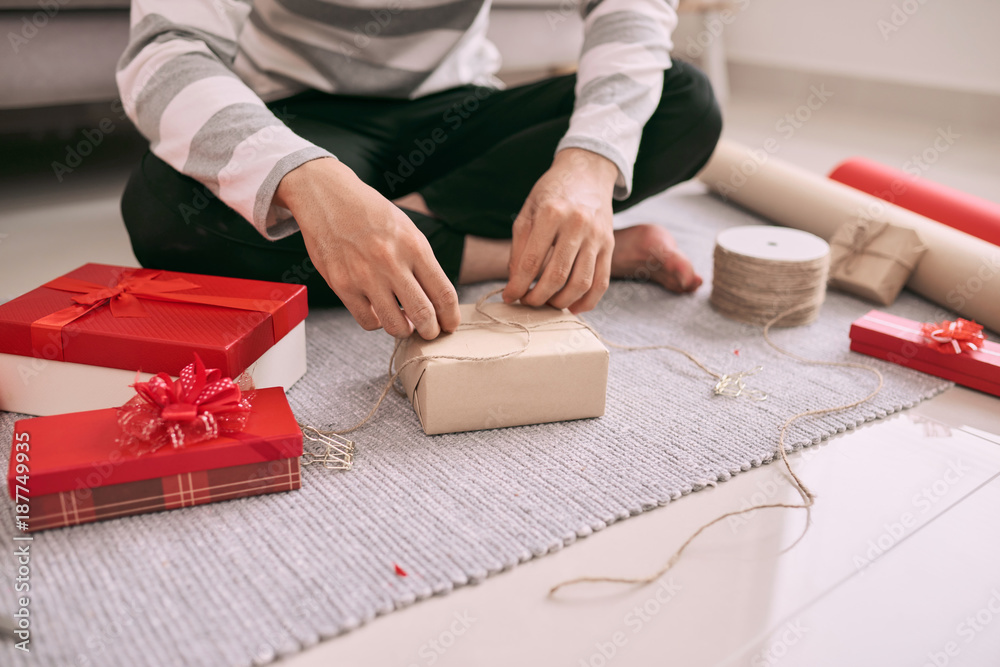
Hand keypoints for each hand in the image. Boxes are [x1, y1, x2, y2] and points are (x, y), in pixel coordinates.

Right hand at [275, 158, 459, 338]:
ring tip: (404, 324)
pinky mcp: (342, 285)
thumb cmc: (371, 214)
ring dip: (404, 330)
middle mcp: (391, 262)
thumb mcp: (407, 230)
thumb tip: (437, 301)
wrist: (328, 198)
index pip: (443, 293)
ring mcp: (365, 276)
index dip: (451, 317)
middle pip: (423, 315)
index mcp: (414, 246)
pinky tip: (379, 312)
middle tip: (430, 332)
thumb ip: (422, 263)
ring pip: (395, 325)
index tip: (450, 325)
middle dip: (431, 331)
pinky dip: (378, 323)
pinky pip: (368, 321)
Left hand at [502, 148, 616, 312]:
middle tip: (527, 302)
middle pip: (556, 276)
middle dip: (537, 297)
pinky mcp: (609, 245)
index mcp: (551, 213)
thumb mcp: (528, 211)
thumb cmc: (553, 193)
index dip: (517, 285)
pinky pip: (602, 282)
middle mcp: (577, 224)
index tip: (509, 296)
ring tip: (547, 303)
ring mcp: (597, 236)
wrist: (587, 172)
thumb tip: (515, 283)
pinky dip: (587, 301)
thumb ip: (520, 246)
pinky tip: (571, 307)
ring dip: (560, 301)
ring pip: (580, 283)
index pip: (531, 262)